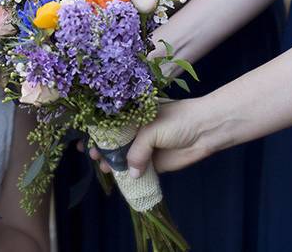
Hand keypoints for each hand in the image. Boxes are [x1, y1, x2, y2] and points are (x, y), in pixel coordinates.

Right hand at [89, 99, 212, 176]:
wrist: (206, 130)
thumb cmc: (178, 119)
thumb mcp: (151, 129)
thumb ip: (137, 150)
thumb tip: (129, 172)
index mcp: (135, 114)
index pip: (111, 122)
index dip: (97, 131)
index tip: (84, 139)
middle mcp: (138, 130)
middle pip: (114, 141)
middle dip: (102, 148)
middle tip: (93, 155)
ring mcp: (146, 147)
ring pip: (124, 157)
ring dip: (112, 163)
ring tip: (103, 166)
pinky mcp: (155, 163)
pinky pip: (138, 171)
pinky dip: (128, 175)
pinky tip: (118, 177)